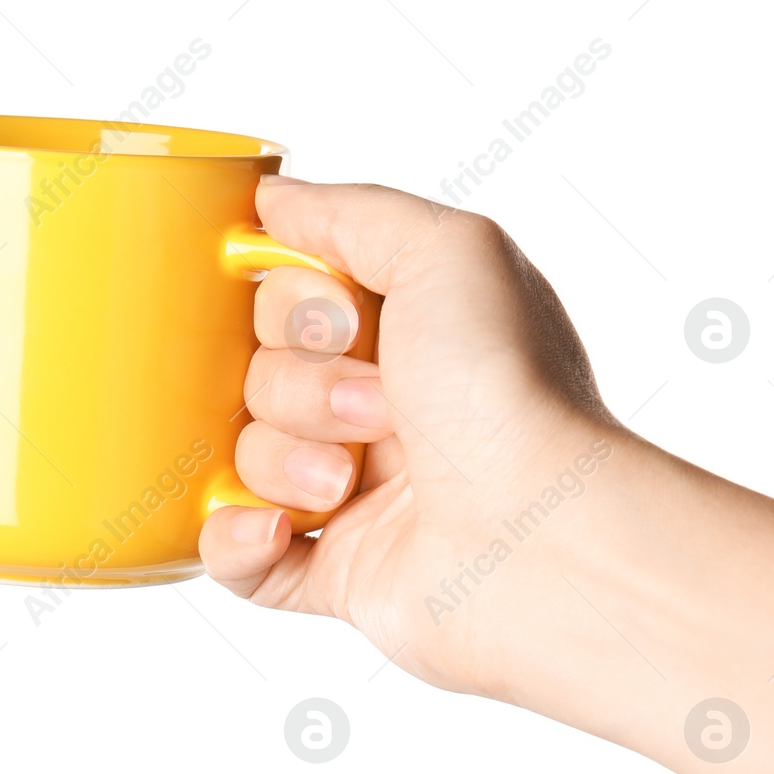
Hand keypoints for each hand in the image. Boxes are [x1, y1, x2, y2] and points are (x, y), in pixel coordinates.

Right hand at [198, 178, 619, 696]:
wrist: (538, 534)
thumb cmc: (510, 394)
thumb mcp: (450, 251)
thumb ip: (357, 212)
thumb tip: (275, 198)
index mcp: (413, 337)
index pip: (290, 300)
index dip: (295, 307)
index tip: (344, 321)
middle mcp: (387, 410)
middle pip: (259, 374)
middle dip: (302, 387)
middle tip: (381, 407)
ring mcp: (359, 495)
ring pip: (245, 457)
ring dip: (289, 461)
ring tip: (356, 481)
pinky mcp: (339, 574)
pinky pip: (235, 552)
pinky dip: (238, 540)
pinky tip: (282, 529)